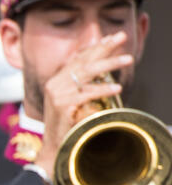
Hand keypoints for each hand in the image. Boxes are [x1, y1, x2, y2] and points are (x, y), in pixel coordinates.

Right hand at [33, 31, 131, 178]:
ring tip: (128, 60)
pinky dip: (104, 89)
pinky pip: (87, 93)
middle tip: (122, 37)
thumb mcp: (72, 100)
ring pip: (87, 72)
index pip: (77, 58)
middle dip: (105, 47)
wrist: (54, 147)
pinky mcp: (63, 105)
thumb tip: (100, 70)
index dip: (95, 47)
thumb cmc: (66, 125)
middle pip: (84, 60)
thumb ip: (81, 84)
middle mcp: (54, 83)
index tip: (111, 38)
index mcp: (55, 80)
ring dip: (110, 64)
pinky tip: (117, 86)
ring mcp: (57, 94)